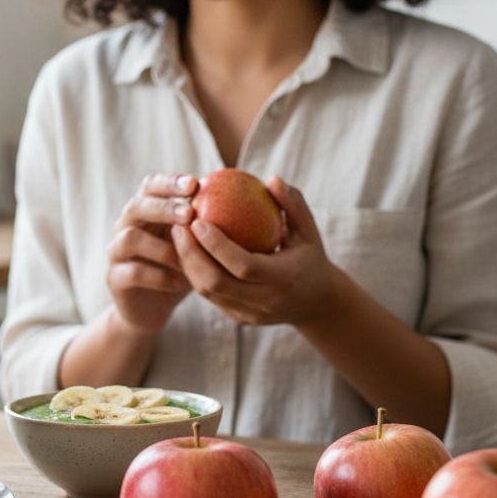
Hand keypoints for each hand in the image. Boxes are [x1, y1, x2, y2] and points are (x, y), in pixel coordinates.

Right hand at [107, 172, 196, 334]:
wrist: (150, 307)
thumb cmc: (178, 267)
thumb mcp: (192, 243)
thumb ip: (204, 222)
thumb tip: (242, 198)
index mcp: (144, 211)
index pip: (150, 185)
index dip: (169, 182)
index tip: (195, 184)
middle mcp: (125, 226)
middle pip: (136, 206)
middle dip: (163, 208)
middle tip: (190, 214)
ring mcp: (115, 251)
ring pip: (130, 238)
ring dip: (161, 246)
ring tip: (186, 257)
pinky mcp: (114, 277)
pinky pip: (133, 272)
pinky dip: (158, 276)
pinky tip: (180, 281)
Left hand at [171, 177, 338, 327]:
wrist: (318, 304)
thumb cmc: (310, 257)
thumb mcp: (308, 230)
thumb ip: (293, 204)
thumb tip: (272, 179)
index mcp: (283, 278)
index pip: (242, 265)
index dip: (216, 244)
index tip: (197, 220)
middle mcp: (264, 301)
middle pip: (216, 282)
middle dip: (191, 253)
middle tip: (178, 225)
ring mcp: (250, 314)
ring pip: (207, 292)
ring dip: (187, 263)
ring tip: (178, 235)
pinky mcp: (239, 319)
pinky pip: (209, 297)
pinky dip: (194, 274)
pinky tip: (185, 250)